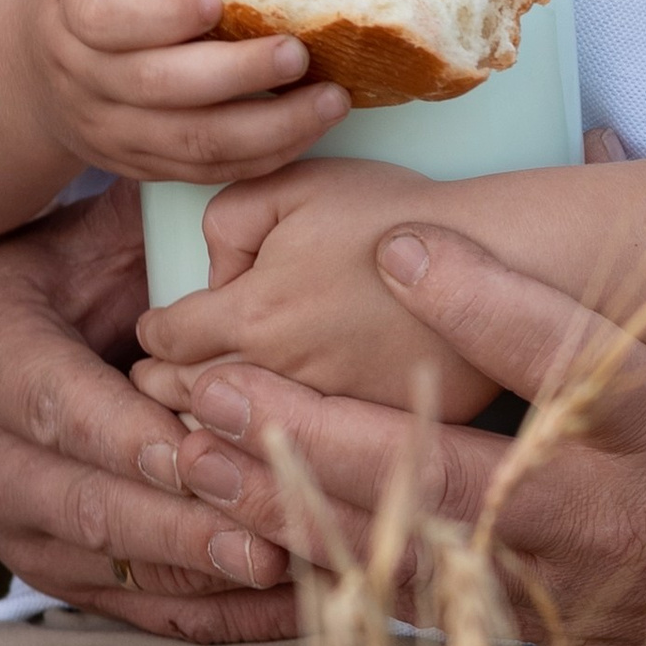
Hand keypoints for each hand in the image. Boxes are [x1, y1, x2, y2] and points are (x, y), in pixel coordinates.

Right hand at [0, 188, 301, 638]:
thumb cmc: (43, 289)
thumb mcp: (74, 247)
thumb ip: (139, 233)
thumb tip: (226, 186)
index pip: (65, 411)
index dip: (134, 437)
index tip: (203, 451)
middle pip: (93, 506)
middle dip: (184, 525)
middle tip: (269, 535)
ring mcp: (17, 533)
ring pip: (118, 569)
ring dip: (209, 578)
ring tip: (302, 575)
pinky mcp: (56, 578)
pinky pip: (138, 611)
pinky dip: (215, 617)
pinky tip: (293, 608)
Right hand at [4, 0, 350, 184]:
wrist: (28, 68)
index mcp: (71, 7)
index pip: (108, 17)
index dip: (161, 14)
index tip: (217, 0)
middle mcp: (84, 75)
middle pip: (158, 87)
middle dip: (236, 74)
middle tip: (299, 52)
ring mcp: (109, 129)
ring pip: (189, 144)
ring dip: (268, 128)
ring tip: (331, 101)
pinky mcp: (137, 165)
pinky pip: (202, 174)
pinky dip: (260, 159)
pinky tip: (308, 131)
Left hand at [133, 221, 645, 645]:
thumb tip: (600, 148)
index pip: (568, 353)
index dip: (481, 299)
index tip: (398, 246)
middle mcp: (605, 512)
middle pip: (441, 469)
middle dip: (316, 429)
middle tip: (215, 383)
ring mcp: (565, 588)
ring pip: (405, 550)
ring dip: (295, 503)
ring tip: (199, 458)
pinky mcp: (545, 636)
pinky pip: (417, 607)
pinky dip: (332, 571)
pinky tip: (259, 540)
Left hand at [135, 159, 498, 416]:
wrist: (494, 258)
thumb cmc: (395, 214)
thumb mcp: (296, 186)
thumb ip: (226, 219)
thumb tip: (211, 273)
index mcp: (253, 314)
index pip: (167, 338)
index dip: (152, 334)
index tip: (152, 334)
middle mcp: (280, 377)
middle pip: (193, 397)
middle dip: (164, 387)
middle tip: (153, 382)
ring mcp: (328, 417)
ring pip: (241, 438)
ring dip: (213, 427)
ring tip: (200, 417)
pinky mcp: (371, 439)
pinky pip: (305, 459)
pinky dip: (281, 450)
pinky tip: (273, 438)